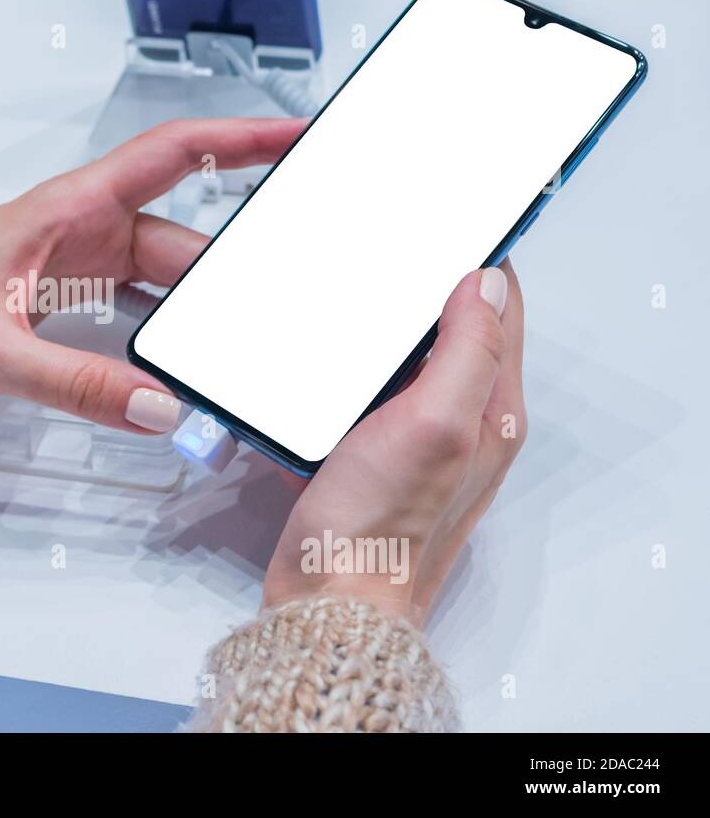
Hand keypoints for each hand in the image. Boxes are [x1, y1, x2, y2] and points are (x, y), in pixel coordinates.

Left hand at [0, 118, 304, 431]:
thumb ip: (78, 381)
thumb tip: (158, 406)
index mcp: (69, 208)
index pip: (174, 154)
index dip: (242, 136)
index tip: (299, 132)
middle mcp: (84, 226)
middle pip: (185, 238)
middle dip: (236, 264)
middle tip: (287, 289)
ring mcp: (81, 261)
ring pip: (167, 275)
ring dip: (203, 307)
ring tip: (245, 340)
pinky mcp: (73, 295)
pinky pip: (143, 303)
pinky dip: (170, 328)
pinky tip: (189, 361)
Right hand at [261, 262, 526, 623]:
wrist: (328, 597)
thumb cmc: (379, 526)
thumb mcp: (434, 423)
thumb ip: (469, 351)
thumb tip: (487, 282)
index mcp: (491, 408)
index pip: (501, 309)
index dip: (479, 260)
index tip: (446, 221)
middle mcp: (462, 421)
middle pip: (455, 329)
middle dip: (425, 286)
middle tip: (389, 249)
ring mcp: (416, 438)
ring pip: (406, 359)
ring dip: (381, 328)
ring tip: (351, 293)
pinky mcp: (373, 453)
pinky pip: (365, 392)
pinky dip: (346, 370)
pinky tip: (317, 360)